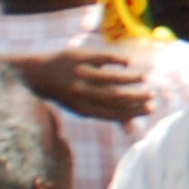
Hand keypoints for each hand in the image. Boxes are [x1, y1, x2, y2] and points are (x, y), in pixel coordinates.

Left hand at [13, 44, 156, 120]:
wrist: (35, 74)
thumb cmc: (67, 93)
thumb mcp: (84, 106)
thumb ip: (108, 114)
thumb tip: (132, 131)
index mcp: (82, 108)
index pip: (113, 113)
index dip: (134, 111)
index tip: (151, 107)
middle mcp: (80, 93)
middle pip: (114, 97)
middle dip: (136, 97)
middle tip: (152, 94)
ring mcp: (78, 74)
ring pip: (110, 78)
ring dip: (131, 78)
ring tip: (145, 77)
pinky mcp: (77, 57)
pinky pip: (102, 58)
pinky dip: (118, 60)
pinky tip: (128, 62)